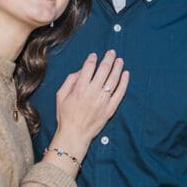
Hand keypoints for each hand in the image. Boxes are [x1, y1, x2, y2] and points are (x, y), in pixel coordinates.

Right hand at [46, 50, 127, 169]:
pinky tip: (126, 74)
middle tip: (111, 52)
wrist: (75, 134)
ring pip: (113, 80)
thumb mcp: (61, 95)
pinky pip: (120, 93)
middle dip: (108, 59)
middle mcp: (92, 93)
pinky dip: (124, 82)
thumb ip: (70, 80)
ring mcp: (103, 101)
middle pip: (103, 70)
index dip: (92, 59)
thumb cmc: (66, 115)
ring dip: (117, 68)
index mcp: (79, 88)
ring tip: (120, 60)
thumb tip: (81, 70)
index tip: (94, 55)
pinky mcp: (110, 109)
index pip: (88, 67)